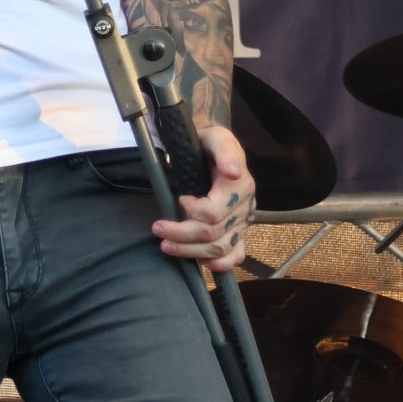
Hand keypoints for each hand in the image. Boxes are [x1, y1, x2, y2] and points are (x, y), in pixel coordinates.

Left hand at [152, 123, 254, 272]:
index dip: (192, 212)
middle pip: (213, 234)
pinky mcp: (238, 232)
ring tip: (166, 245)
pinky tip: (201, 261)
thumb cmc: (210, 142)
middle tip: (158, 228)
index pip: (214, 213)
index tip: (178, 199)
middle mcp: (244, 207)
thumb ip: (223, 151)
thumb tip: (232, 171)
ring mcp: (242, 222)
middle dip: (181, 234)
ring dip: (190, 251)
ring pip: (219, 249)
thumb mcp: (215, 137)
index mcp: (240, 186)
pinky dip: (220, 264)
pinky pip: (235, 256)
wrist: (215, 148)